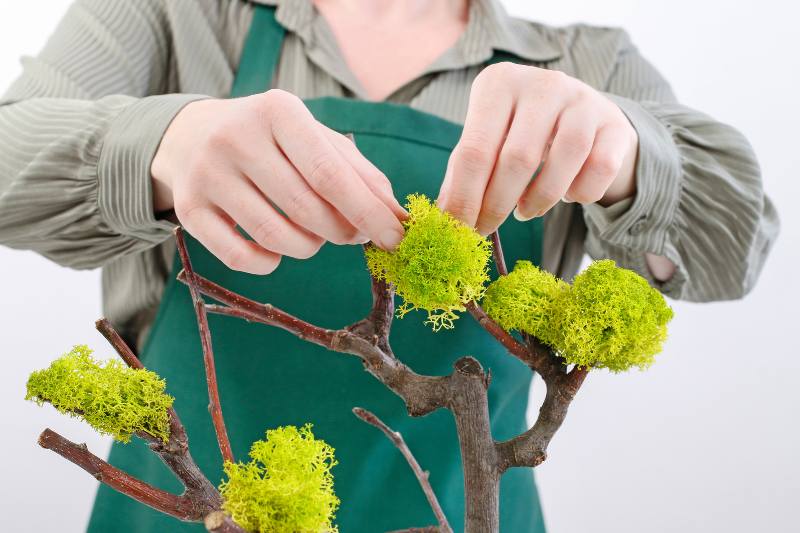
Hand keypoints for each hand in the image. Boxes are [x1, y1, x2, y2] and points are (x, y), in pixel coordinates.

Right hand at [151, 90, 404, 274]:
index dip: (368, 212)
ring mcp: (207, 174)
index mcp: (277, 111)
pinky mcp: (189, 209)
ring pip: (276, 236)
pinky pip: (240, 258)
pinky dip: (269, 264)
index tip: (395, 238)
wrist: (190, 135)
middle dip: (342, 233)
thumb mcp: (315, 138)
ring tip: (314, 237)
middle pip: (306, 209)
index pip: (330, 174)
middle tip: (352, 235)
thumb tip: (396, 216)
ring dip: (309, 248)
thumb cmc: (271, 139)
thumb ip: (359, 173)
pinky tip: (277, 251)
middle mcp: (236, 138)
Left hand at [438, 63, 638, 234]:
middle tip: (485, 231)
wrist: (585, 116)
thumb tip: (445, 215)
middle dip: (496, 206)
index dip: (465, 198)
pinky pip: (597, 171)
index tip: (458, 230)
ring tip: (524, 211)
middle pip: (516, 160)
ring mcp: (583, 100)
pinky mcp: (615, 124)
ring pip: (559, 166)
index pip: (474, 151)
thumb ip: (464, 171)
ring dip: (538, 202)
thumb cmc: (522, 132)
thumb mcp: (489, 139)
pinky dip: (579, 194)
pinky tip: (567, 194)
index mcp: (499, 83)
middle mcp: (543, 84)